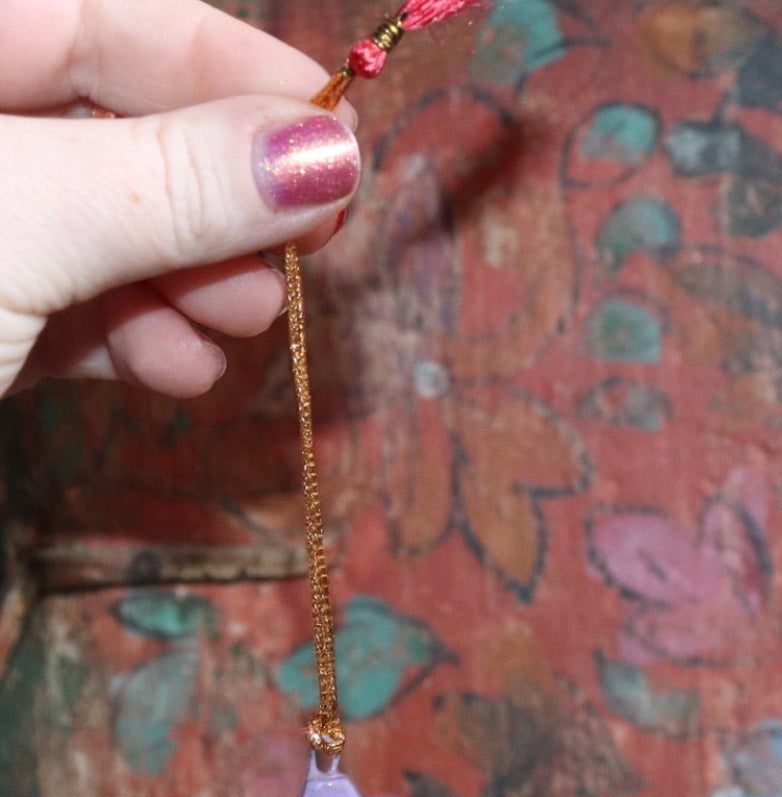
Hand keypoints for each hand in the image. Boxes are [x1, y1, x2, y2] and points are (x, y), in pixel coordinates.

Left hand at [0, 0, 361, 399]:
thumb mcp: (27, 217)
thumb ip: (174, 182)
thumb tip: (330, 153)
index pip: (108, 15)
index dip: (231, 66)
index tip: (340, 132)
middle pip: (117, 128)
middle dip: (219, 195)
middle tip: (307, 243)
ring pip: (101, 228)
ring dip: (192, 282)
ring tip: (245, 321)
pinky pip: (64, 305)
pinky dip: (131, 337)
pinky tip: (177, 368)